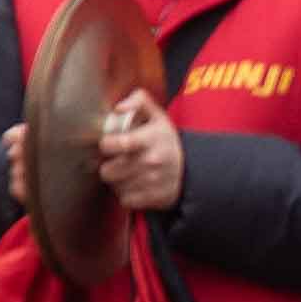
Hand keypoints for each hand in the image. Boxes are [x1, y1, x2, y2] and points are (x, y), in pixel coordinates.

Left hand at [93, 92, 187, 214]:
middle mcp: (152, 161)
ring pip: (115, 186)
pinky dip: (125, 194)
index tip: (107, 144)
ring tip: (124, 172)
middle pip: (109, 171)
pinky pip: (125, 200)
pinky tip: (131, 184)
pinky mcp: (153, 199)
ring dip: (116, 180)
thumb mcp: (157, 116)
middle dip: (107, 165)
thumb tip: (119, 107)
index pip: (120, 144)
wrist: (193, 167)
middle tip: (114, 161)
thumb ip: (139, 101)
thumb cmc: (166, 140)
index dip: (107, 145)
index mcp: (151, 139)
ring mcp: (152, 182)